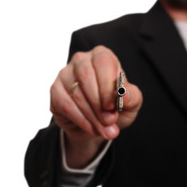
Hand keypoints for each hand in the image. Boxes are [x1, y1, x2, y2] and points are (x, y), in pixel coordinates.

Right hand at [50, 45, 142, 166]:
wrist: (96, 123)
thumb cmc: (114, 108)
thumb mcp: (130, 103)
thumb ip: (131, 97)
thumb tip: (123, 95)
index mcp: (102, 56)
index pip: (103, 62)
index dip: (107, 85)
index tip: (111, 106)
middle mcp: (81, 60)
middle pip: (87, 77)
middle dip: (99, 104)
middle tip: (109, 122)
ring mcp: (65, 74)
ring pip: (76, 94)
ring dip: (92, 116)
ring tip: (104, 130)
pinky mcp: (55, 90)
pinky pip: (66, 105)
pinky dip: (81, 120)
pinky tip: (91, 128)